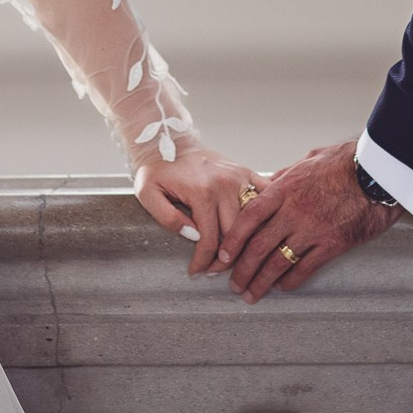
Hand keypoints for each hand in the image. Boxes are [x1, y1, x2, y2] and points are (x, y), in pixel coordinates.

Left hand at [134, 142, 269, 275]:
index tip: (198, 272)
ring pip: (253, 221)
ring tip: (234, 257)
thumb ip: (166, 217)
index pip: (210, 240)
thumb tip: (192, 235)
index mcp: (201, 192)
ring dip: (246, 242)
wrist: (169, 140)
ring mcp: (239, 177)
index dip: (204, 261)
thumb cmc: (157, 169)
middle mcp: (224, 184)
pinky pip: (263, 197)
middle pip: (235, 235)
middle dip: (226, 259)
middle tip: (215, 271)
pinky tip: (255, 230)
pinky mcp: (246, 172)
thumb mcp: (148, 193)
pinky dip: (264, 215)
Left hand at [220, 140, 400, 302]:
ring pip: (278, 262)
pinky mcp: (333, 244)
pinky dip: (290, 281)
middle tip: (234, 284)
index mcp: (285, 189)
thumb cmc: (345, 162)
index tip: (224, 255)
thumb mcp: (308, 160)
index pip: (249, 217)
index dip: (233, 239)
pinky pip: (306, 268)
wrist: (378, 172)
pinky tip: (282, 287)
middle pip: (259, 246)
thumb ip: (285, 176)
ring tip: (252, 294)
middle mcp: (294, 211)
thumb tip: (268, 185)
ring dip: (261, 282)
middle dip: (242, 269)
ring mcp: (313, 230)